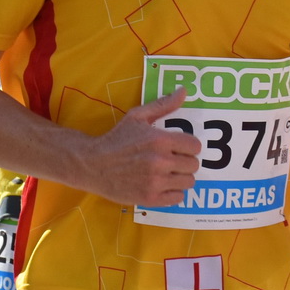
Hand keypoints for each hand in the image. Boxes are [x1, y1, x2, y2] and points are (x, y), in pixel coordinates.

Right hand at [80, 90, 200, 204]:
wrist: (93, 164)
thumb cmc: (116, 139)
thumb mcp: (137, 116)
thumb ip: (163, 104)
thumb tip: (184, 91)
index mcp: (160, 140)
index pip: (195, 146)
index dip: (189, 146)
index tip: (180, 147)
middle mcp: (161, 161)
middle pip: (193, 165)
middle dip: (185, 161)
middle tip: (172, 160)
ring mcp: (156, 182)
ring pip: (188, 182)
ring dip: (181, 177)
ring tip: (167, 173)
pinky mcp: (150, 198)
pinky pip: (178, 198)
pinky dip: (173, 192)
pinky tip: (162, 185)